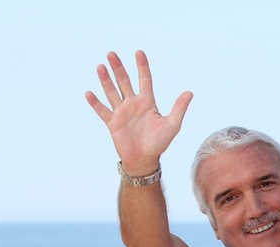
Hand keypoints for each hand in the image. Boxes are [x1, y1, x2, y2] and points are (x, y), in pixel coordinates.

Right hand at [85, 50, 192, 174]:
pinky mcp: (112, 123)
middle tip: (111, 53)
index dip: (142, 66)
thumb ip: (179, 108)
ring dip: (105, 80)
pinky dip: (95, 103)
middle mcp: (133, 104)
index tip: (139, 52)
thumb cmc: (160, 143)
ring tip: (100, 67)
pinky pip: (102, 111)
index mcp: (148, 102)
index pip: (145, 80)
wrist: (145, 160)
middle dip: (118, 68)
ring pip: (112, 92)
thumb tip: (190, 93)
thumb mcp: (172, 125)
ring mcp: (122, 112)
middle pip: (124, 81)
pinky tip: (89, 93)